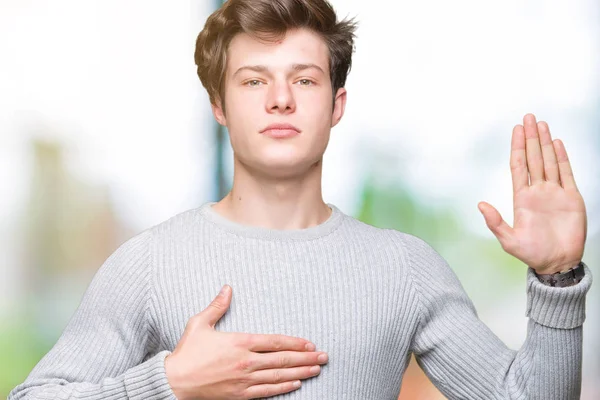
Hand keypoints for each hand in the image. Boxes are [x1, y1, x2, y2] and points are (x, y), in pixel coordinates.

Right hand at [164, 285, 327, 399]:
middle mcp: (246, 362)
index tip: (310, 343)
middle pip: (283, 360)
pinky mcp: (240, 395)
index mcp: (239, 342)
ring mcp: (244, 380)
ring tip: (316, 369)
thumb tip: (228, 288)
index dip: (295, 343)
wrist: (174, 382)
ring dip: (300, 372)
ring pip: (279, 376)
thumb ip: (217, 306)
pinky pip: (267, 392)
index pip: (274, 342)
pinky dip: (283, 388)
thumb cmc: (187, 352)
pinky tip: (296, 384)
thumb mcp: (200, 323)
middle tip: (324, 357)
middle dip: (306, 358)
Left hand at [478, 113, 586, 274]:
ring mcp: (554, 193)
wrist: (557, 263)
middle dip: (530, 138)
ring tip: (541, 124)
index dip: (517, 147)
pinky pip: (566, 173)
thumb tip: (480, 204)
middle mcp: (537, 191)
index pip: (518, 166)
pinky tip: (557, 143)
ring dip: (544, 142)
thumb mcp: (509, 241)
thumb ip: (495, 223)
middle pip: (533, 158)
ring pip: (549, 161)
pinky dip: (562, 157)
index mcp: (521, 198)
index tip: (516, 130)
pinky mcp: (571, 198)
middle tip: (528, 117)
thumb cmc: (532, 254)